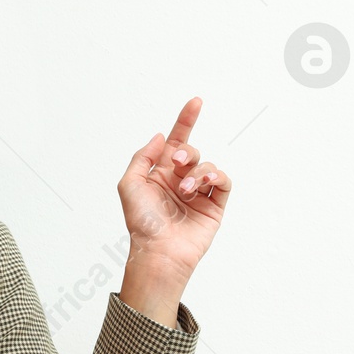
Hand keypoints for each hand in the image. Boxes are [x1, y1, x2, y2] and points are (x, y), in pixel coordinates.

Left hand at [118, 96, 230, 283]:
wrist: (159, 252)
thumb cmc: (142, 223)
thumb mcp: (129, 184)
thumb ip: (143, 156)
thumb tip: (161, 137)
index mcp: (160, 174)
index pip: (175, 141)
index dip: (185, 121)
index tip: (196, 102)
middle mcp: (180, 181)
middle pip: (192, 151)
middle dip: (187, 151)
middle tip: (178, 162)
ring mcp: (199, 194)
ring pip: (209, 165)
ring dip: (198, 172)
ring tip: (186, 190)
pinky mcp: (214, 207)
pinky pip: (224, 182)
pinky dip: (218, 176)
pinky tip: (205, 183)